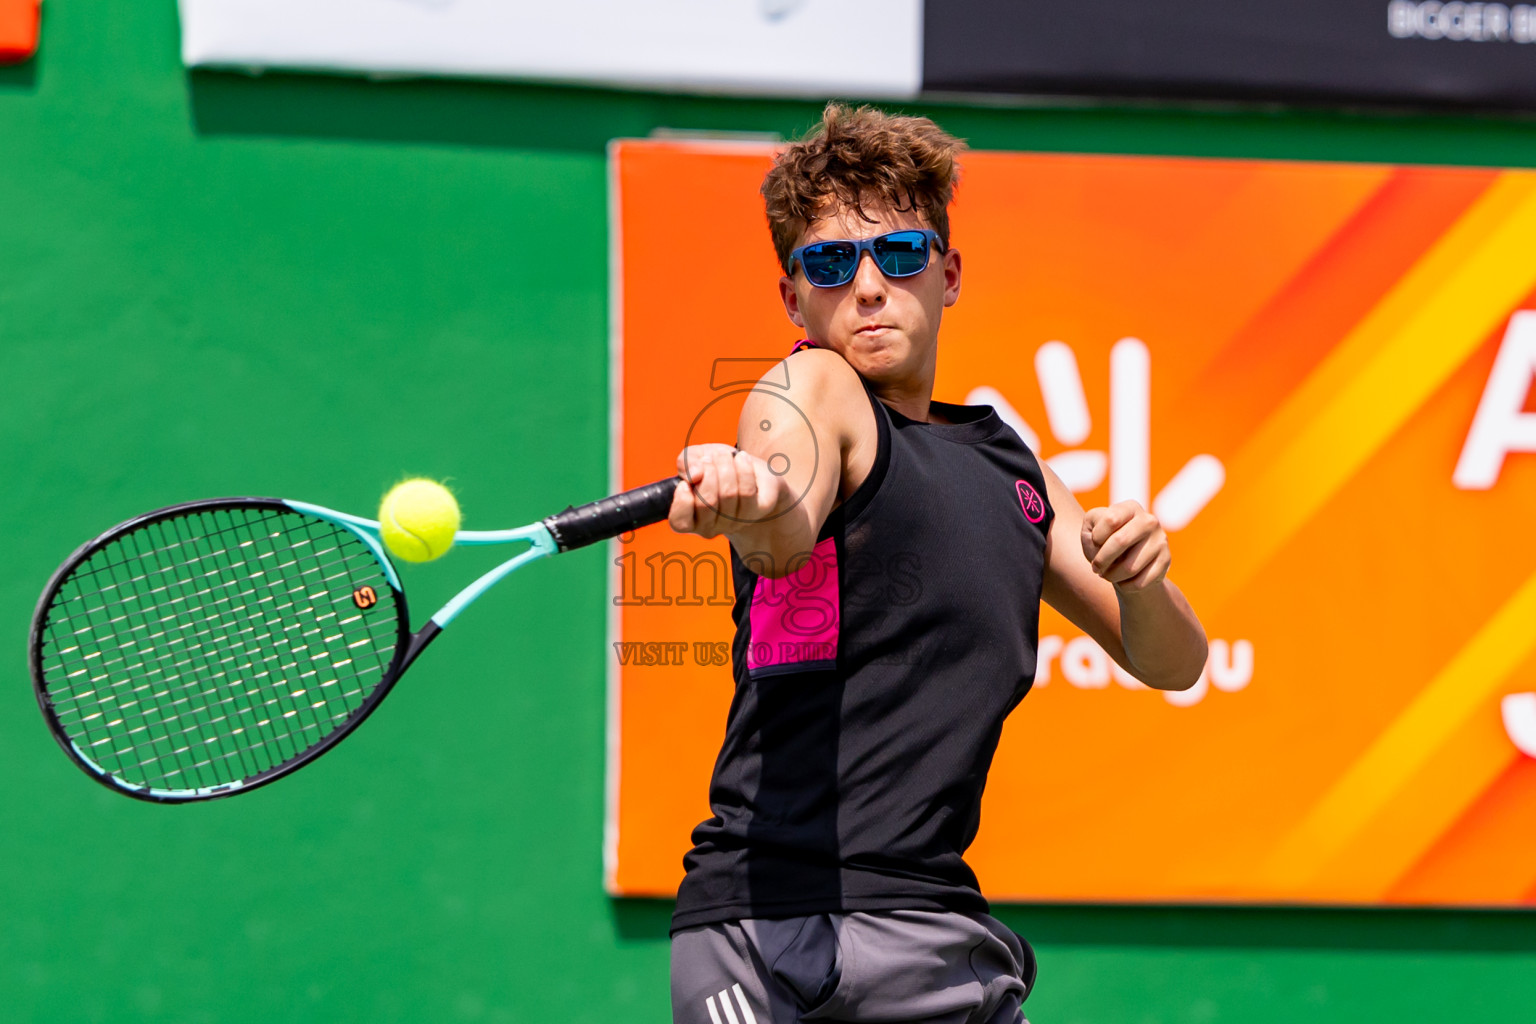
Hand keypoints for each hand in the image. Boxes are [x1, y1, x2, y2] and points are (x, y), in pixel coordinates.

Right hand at [668, 443, 784, 539]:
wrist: (745, 467)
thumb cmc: (713, 466)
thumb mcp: (694, 458)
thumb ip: (685, 463)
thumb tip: (694, 474)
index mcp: (688, 519)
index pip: (680, 522)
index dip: (682, 501)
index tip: (685, 482)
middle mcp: (709, 527)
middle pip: (707, 502)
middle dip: (708, 471)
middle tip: (710, 458)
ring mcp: (732, 523)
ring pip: (728, 494)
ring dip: (726, 466)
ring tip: (725, 455)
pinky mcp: (753, 513)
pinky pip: (747, 491)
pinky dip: (744, 469)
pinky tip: (742, 458)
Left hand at [1080, 501, 1170, 592]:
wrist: (1124, 562)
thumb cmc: (1104, 542)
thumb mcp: (1091, 528)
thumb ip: (1092, 525)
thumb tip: (1103, 540)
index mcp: (1130, 507)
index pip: (1110, 520)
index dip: (1096, 537)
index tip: (1094, 543)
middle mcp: (1149, 521)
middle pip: (1121, 541)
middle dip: (1102, 560)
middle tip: (1096, 568)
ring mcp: (1160, 540)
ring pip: (1130, 567)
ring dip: (1112, 576)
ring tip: (1108, 574)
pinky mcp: (1166, 560)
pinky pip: (1141, 581)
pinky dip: (1126, 586)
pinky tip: (1122, 581)